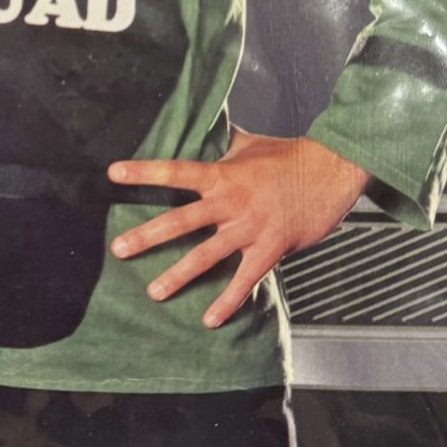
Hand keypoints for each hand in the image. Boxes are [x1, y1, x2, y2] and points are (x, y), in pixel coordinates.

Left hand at [107, 130, 370, 327]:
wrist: (333, 169)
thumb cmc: (292, 155)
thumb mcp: (252, 144)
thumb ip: (225, 145)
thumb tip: (211, 127)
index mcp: (223, 174)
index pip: (176, 170)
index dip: (144, 172)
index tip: (113, 173)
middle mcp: (231, 201)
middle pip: (182, 220)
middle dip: (148, 236)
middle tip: (119, 249)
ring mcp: (250, 226)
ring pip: (207, 254)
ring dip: (178, 275)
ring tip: (154, 292)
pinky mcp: (271, 247)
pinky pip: (245, 279)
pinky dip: (228, 300)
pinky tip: (210, 319)